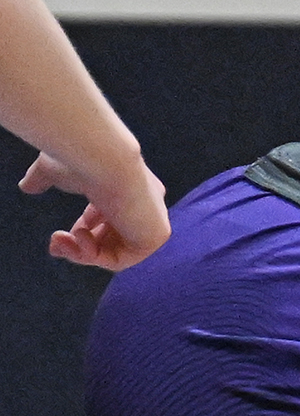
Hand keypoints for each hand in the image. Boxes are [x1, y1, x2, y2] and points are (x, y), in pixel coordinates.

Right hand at [21, 150, 167, 269]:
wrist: (102, 155)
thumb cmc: (79, 157)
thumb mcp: (54, 168)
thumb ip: (43, 178)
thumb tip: (26, 186)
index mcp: (129, 186)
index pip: (109, 218)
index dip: (83, 229)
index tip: (60, 235)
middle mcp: (146, 205)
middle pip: (112, 240)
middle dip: (79, 247)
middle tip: (54, 245)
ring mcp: (153, 221)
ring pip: (114, 252)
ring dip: (81, 252)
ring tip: (59, 241)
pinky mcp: (157, 235)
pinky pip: (122, 259)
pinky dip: (95, 256)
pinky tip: (80, 237)